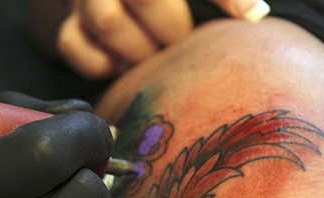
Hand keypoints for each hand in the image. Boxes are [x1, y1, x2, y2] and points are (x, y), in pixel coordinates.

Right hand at [58, 0, 270, 78]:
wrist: (121, 1)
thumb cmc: (165, 0)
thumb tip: (254, 15)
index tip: (250, 15)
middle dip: (171, 28)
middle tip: (183, 40)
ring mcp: (84, 0)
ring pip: (106, 21)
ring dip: (138, 48)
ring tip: (153, 53)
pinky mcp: (69, 26)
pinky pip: (74, 47)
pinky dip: (102, 64)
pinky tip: (123, 63)